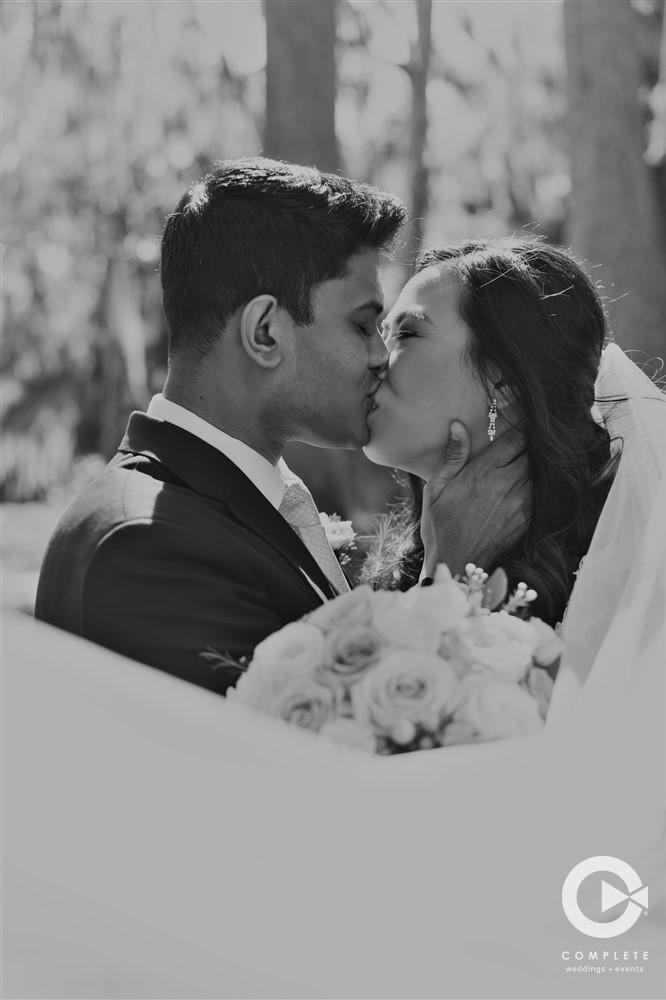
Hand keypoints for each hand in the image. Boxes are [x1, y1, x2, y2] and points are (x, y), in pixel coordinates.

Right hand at [420, 422, 529, 578]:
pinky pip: (542, 492)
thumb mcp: (436, 489)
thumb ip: (452, 456)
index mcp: (484, 472)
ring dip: (539, 462)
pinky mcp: (528, 518)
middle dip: (534, 442)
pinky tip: (534, 480)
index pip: (516, 438)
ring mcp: (521, 502)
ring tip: (537, 454)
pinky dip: (542, 483)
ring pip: (541, 471)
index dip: (523, 426)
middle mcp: (507, 484)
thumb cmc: (441, 526)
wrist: (457, 564)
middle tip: (534, 434)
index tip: (523, 419)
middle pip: (533, 452)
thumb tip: (458, 426)